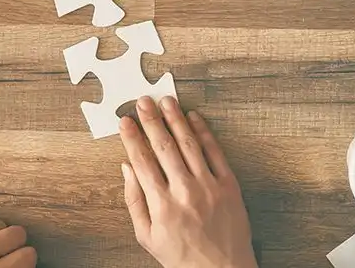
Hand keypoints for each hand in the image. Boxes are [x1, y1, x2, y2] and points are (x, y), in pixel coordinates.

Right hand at [120, 96, 257, 267]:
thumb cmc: (182, 257)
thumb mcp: (147, 236)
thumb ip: (134, 201)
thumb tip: (126, 169)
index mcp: (161, 205)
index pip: (142, 161)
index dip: (132, 137)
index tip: (125, 121)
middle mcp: (184, 192)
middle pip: (163, 147)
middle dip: (151, 120)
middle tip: (142, 101)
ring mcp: (209, 187)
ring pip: (189, 144)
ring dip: (176, 119)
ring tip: (166, 101)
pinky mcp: (229, 185)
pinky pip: (215, 152)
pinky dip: (204, 132)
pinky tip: (194, 118)